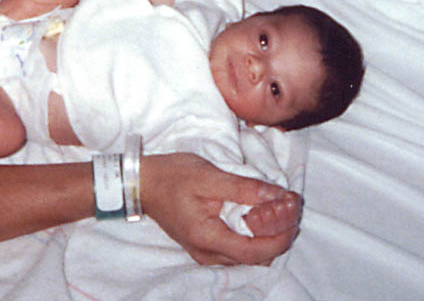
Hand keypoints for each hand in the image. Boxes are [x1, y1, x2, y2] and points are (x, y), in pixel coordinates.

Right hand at [141, 153, 299, 264]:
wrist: (142, 183)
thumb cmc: (172, 176)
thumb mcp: (209, 176)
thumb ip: (245, 188)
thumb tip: (278, 195)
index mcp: (207, 237)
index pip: (255, 251)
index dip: (280, 236)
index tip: (292, 212)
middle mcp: (207, 253)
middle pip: (255, 258)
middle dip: (278, 236)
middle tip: (287, 207)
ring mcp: (204, 253)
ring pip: (248, 256)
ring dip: (266, 237)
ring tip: (274, 209)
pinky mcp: (203, 246)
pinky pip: (237, 250)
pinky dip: (252, 237)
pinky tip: (255, 215)